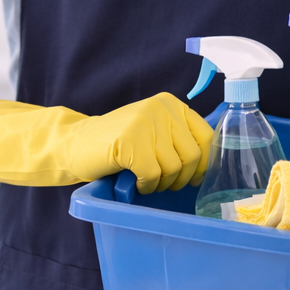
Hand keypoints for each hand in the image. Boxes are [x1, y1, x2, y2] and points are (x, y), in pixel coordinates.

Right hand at [0, 93, 214, 192]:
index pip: (208, 137)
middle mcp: (161, 108)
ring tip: (146, 180)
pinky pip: (153, 175)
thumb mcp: (154, 133)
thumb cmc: (118, 145)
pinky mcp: (130, 142)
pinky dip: (146, 185)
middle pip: (193, 156)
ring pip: (174, 168)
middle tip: (163, 183)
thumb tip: (214, 164)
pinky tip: (135, 181)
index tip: (195, 178)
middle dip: (182, 178)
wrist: (75, 144)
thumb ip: (180, 140)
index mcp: (171, 104)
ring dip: (162, 184)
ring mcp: (145, 123)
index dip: (205, 164)